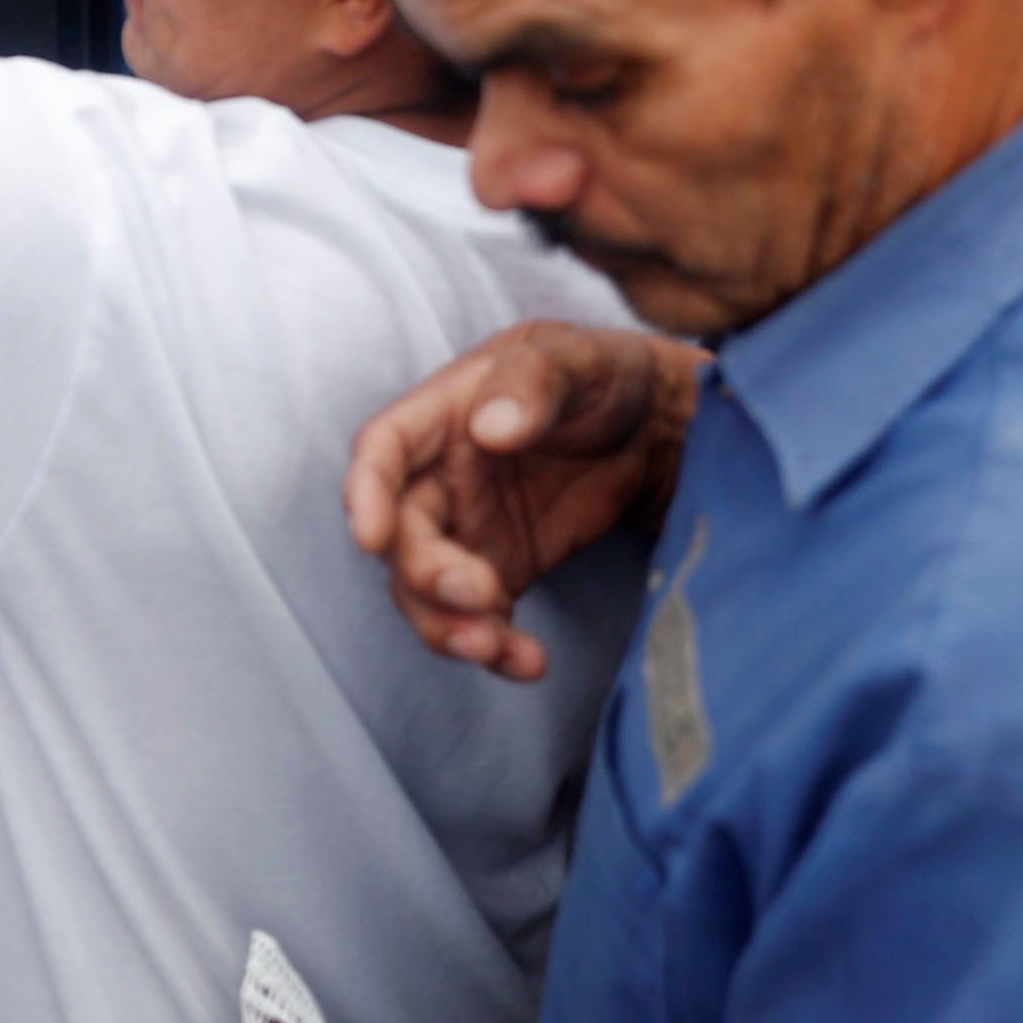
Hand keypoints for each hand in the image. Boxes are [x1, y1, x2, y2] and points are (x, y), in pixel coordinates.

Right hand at [344, 319, 704, 680]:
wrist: (654, 428)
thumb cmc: (603, 375)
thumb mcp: (576, 358)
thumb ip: (534, 382)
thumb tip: (492, 427)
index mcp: (445, 414)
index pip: (383, 450)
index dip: (367, 492)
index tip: (373, 538)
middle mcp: (442, 477)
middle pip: (402, 533)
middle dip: (425, 573)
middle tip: (477, 594)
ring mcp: (468, 530)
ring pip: (427, 589)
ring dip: (448, 625)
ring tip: (497, 647)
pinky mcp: (502, 571)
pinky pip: (480, 618)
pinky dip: (495, 647)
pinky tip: (528, 663)